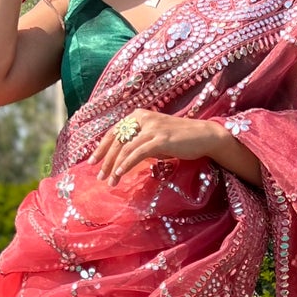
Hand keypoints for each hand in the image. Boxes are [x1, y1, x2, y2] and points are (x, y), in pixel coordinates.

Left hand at [90, 110, 224, 183]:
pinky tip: (120, 173)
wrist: (204, 135)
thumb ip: (139, 141)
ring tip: (110, 181)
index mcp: (139, 115)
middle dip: (106, 160)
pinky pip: (138, 153)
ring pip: (126, 148)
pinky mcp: (160, 139)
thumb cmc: (179, 138)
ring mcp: (152, 128)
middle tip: (99, 176)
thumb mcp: (155, 136)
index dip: (102, 147)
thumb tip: (121, 157)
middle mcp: (143, 118)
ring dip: (115, 166)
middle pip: (117, 140)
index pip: (114, 132)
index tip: (92, 161)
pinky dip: (127, 164)